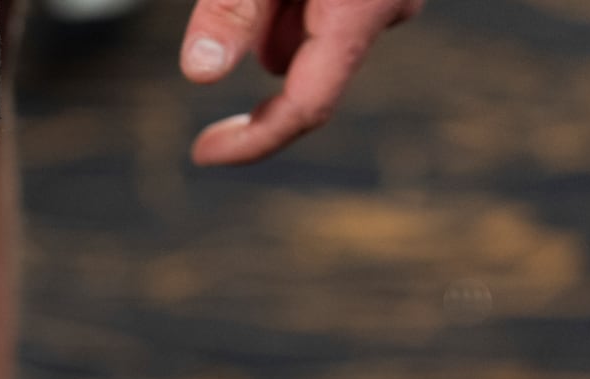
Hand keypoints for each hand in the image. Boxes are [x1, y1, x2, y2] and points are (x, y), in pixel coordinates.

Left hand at [180, 0, 424, 165]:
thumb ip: (233, 8)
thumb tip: (200, 73)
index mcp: (362, 8)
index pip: (306, 107)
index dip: (252, 141)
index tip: (203, 154)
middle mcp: (390, 7)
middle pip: (307, 65)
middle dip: (258, 44)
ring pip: (320, 33)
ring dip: (280, 15)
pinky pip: (338, 7)